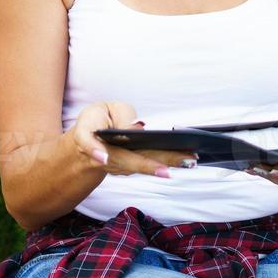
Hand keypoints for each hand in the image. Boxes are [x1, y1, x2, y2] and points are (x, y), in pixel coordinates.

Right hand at [64, 101, 197, 178]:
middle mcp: (103, 157)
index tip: (104, 157)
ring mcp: (117, 166)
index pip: (90, 145)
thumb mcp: (102, 109)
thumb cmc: (98, 119)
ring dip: (165, 163)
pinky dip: (165, 163)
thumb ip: (120, 118)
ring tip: (188, 160)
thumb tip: (138, 128)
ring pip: (142, 166)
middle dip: (151, 164)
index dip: (95, 150)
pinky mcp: (128, 168)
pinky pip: (148, 166)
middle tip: (179, 161)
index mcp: (88, 137)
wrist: (90, 137)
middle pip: (126, 160)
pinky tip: (183, 162)